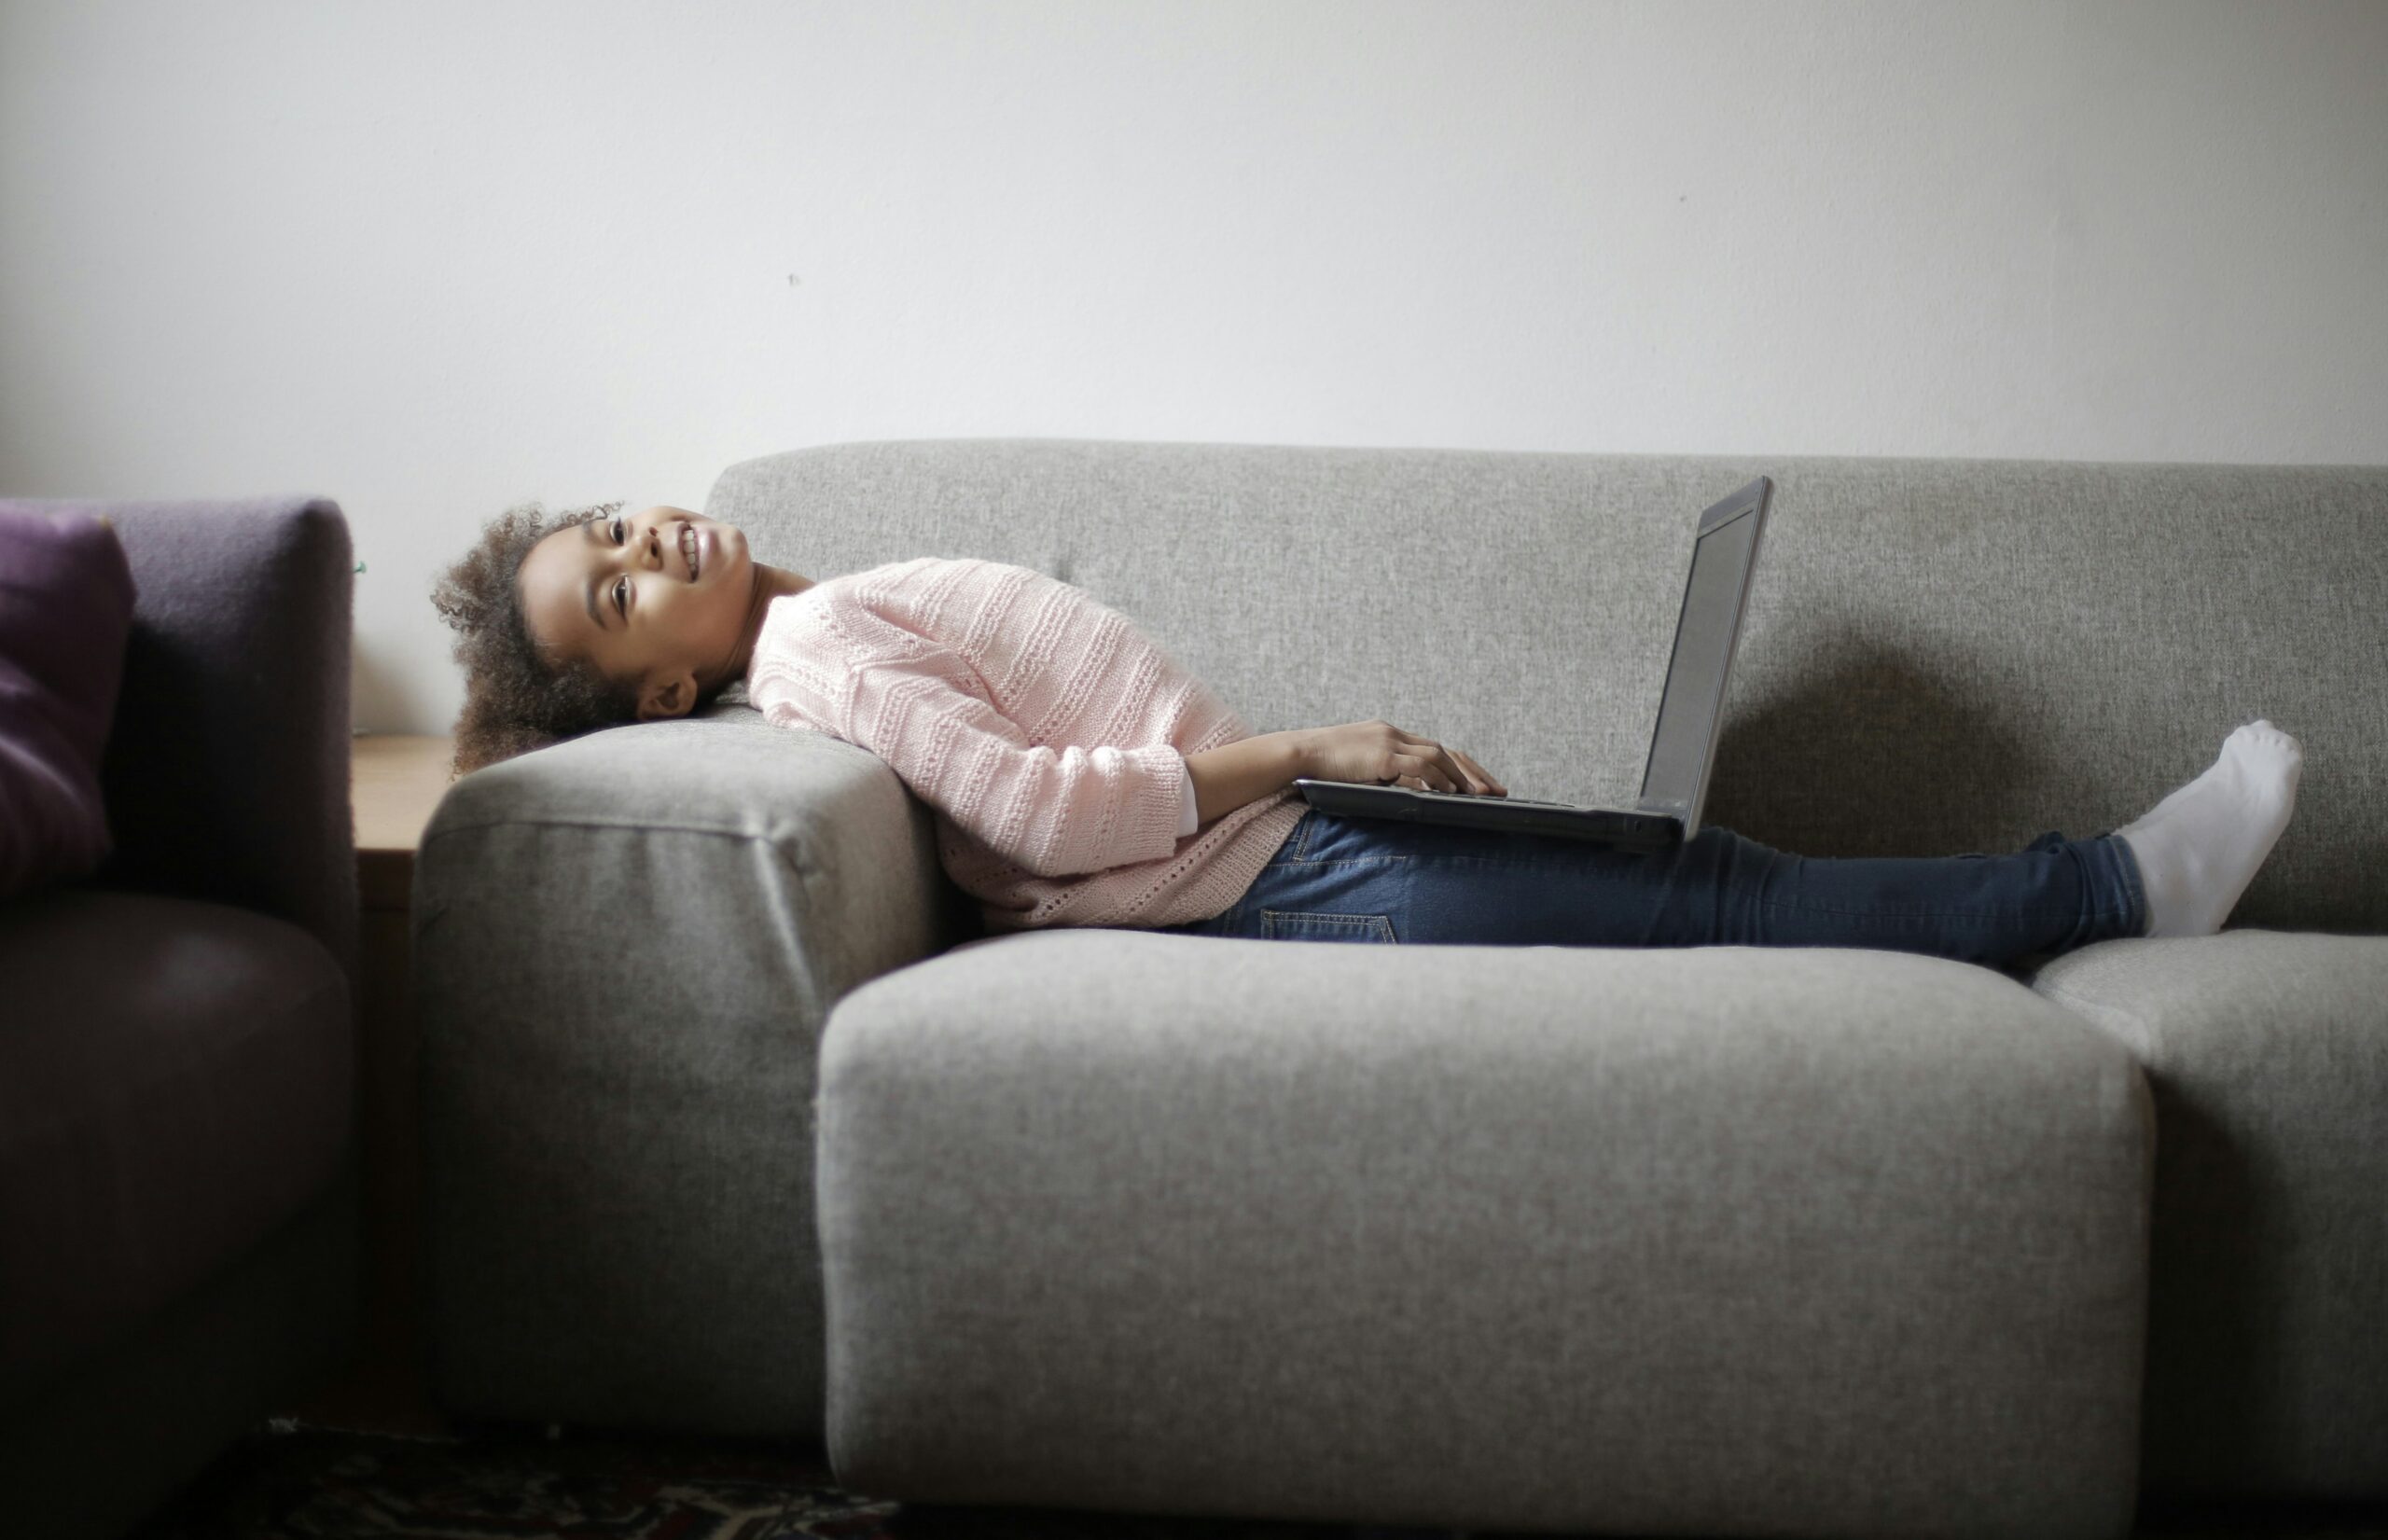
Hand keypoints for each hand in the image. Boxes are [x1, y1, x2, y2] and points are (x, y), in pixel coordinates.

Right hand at [1293, 720, 1507, 795]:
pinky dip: (1437, 780)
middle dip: (1473, 772)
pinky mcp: (1379, 756)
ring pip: (1436, 756)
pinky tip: (1450, 793)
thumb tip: (1405, 793)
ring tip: (1479, 796)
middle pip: (1444, 750)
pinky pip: (1417, 767)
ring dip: (1460, 778)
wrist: (1297, 754)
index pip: (1435, 748)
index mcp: (1389, 734)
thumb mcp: (1357, 766)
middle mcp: (1392, 733)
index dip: (1462, 766)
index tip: (1482, 783)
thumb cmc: (1322, 766)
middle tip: (1496, 791)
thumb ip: (1381, 774)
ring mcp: (1387, 742)